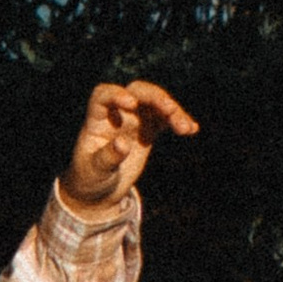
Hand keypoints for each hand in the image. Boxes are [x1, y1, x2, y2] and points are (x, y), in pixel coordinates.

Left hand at [60, 77, 198, 212]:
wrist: (100, 189)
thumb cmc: (90, 177)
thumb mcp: (95, 171)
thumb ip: (108, 157)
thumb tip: (123, 143)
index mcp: (97, 119)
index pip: (104, 95)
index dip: (117, 94)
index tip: (131, 104)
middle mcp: (117, 114)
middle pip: (136, 92)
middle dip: (154, 97)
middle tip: (170, 110)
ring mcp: (134, 120)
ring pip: (155, 104)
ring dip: (172, 110)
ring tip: (185, 128)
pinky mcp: (147, 131)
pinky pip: (165, 120)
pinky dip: (178, 122)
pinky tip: (192, 129)